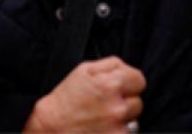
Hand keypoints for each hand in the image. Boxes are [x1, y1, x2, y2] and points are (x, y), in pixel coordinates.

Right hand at [24, 57, 144, 133]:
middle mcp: (118, 108)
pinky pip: (126, 133)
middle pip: (138, 102)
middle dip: (125, 101)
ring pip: (134, 120)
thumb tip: (127, 69)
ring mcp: (118, 128)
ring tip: (102, 118)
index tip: (119, 87)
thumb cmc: (66, 98)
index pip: (139, 80)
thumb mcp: (85, 70)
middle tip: (106, 104)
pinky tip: (102, 128)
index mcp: (112, 85)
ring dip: (123, 119)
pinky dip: (117, 131)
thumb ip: (112, 64)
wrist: (51, 127)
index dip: (129, 82)